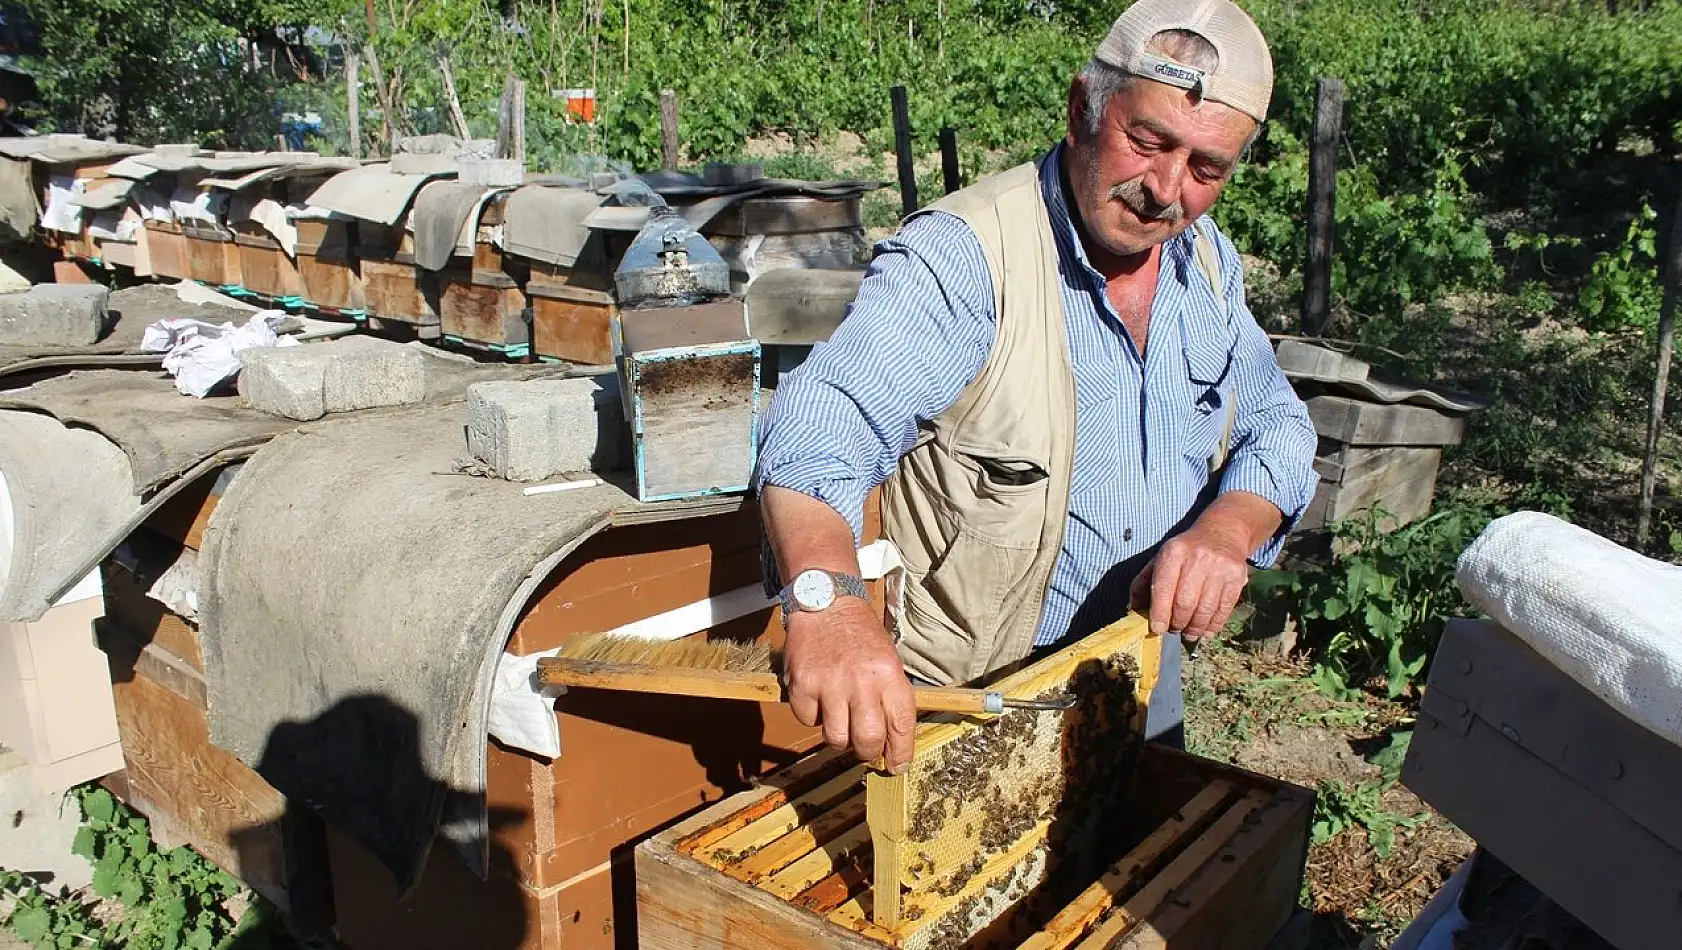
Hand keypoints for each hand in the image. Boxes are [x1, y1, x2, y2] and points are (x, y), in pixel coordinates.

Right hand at [782, 597, 915, 772]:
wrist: (827, 602)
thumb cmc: (860, 636)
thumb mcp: (889, 660)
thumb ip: (891, 699)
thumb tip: (893, 743)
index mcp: (889, 674)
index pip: (901, 726)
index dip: (901, 753)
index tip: (897, 766)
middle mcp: (862, 681)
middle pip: (868, 740)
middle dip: (867, 752)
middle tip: (865, 747)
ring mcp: (830, 683)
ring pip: (836, 738)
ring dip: (838, 735)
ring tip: (839, 717)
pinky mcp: (802, 684)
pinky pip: (808, 721)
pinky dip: (813, 716)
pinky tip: (819, 697)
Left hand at [1129, 522, 1250, 641]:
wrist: (1222, 533)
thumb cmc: (1186, 551)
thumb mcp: (1161, 558)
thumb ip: (1143, 583)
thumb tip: (1134, 610)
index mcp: (1173, 553)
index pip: (1163, 588)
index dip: (1159, 613)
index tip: (1157, 628)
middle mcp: (1197, 558)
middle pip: (1185, 603)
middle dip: (1177, 623)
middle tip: (1174, 629)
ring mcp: (1219, 568)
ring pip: (1205, 609)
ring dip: (1195, 628)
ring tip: (1189, 632)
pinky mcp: (1236, 578)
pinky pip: (1224, 609)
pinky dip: (1213, 625)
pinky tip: (1206, 629)